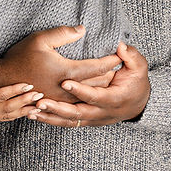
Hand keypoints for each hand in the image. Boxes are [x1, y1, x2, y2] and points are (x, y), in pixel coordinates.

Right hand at [0, 25, 122, 101]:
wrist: (3, 81)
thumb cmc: (20, 58)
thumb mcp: (40, 40)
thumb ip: (63, 33)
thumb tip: (83, 29)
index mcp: (67, 72)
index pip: (96, 67)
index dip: (110, 60)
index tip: (120, 54)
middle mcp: (67, 89)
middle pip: (97, 84)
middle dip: (111, 75)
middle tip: (123, 67)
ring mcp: (61, 100)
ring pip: (89, 95)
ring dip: (102, 87)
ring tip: (113, 79)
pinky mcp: (55, 105)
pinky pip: (78, 103)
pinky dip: (88, 97)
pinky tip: (93, 93)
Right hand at [0, 64, 41, 123]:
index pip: (1, 95)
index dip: (16, 90)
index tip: (30, 84)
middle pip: (9, 108)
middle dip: (26, 101)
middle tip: (41, 95)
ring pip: (8, 116)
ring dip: (24, 110)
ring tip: (38, 106)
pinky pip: (3, 118)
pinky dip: (16, 115)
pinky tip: (25, 112)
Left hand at [32, 43, 150, 126]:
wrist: (139, 104)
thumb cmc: (137, 83)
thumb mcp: (139, 68)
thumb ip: (131, 57)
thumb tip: (121, 47)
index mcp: (114, 99)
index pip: (95, 96)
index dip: (80, 90)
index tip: (65, 82)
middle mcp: (103, 113)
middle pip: (78, 113)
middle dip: (58, 109)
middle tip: (40, 101)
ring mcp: (93, 119)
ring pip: (69, 121)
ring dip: (50, 117)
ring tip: (31, 110)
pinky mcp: (86, 121)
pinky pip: (67, 123)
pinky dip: (51, 120)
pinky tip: (34, 116)